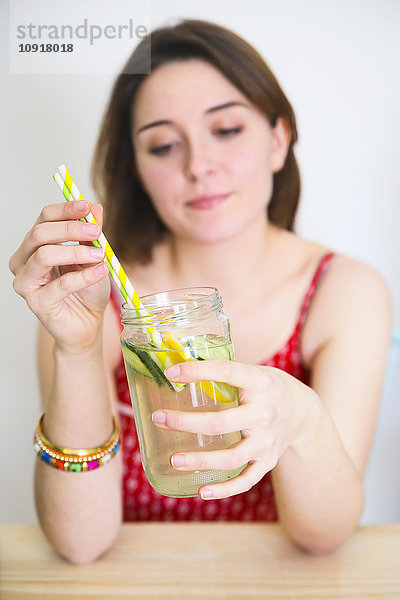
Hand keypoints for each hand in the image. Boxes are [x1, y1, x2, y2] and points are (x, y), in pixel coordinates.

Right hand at [9, 200, 109, 352]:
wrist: (87, 323)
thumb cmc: (87, 289)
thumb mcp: (93, 256)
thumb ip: (91, 234)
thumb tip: (94, 208)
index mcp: (35, 245)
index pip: (44, 218)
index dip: (65, 209)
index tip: (87, 207)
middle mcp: (24, 261)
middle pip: (40, 234)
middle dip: (70, 229)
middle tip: (96, 231)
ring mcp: (26, 283)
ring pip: (43, 256)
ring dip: (75, 252)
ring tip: (100, 255)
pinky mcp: (37, 303)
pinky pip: (60, 284)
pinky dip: (84, 276)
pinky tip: (101, 271)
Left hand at [152, 359, 318, 498]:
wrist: (304, 411)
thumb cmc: (266, 387)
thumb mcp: (253, 371)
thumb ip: (223, 372)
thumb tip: (177, 367)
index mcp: (260, 382)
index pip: (227, 372)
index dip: (197, 371)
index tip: (171, 372)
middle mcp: (265, 413)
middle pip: (221, 422)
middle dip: (185, 422)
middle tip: (159, 418)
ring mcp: (268, 441)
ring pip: (232, 457)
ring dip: (200, 460)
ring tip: (173, 460)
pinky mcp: (268, 461)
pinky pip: (246, 480)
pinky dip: (224, 489)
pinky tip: (201, 490)